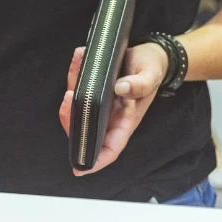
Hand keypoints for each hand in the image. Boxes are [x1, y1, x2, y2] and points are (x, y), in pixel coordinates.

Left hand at [58, 42, 168, 175]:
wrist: (151, 53)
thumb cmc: (153, 69)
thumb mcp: (151, 75)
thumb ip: (140, 84)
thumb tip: (121, 88)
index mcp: (126, 119)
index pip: (110, 147)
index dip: (95, 160)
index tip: (79, 168)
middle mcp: (110, 114)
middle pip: (84, 127)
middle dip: (71, 117)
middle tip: (68, 97)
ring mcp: (100, 101)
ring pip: (77, 105)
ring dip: (71, 89)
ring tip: (75, 68)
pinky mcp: (93, 86)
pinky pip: (78, 84)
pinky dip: (75, 71)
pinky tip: (79, 56)